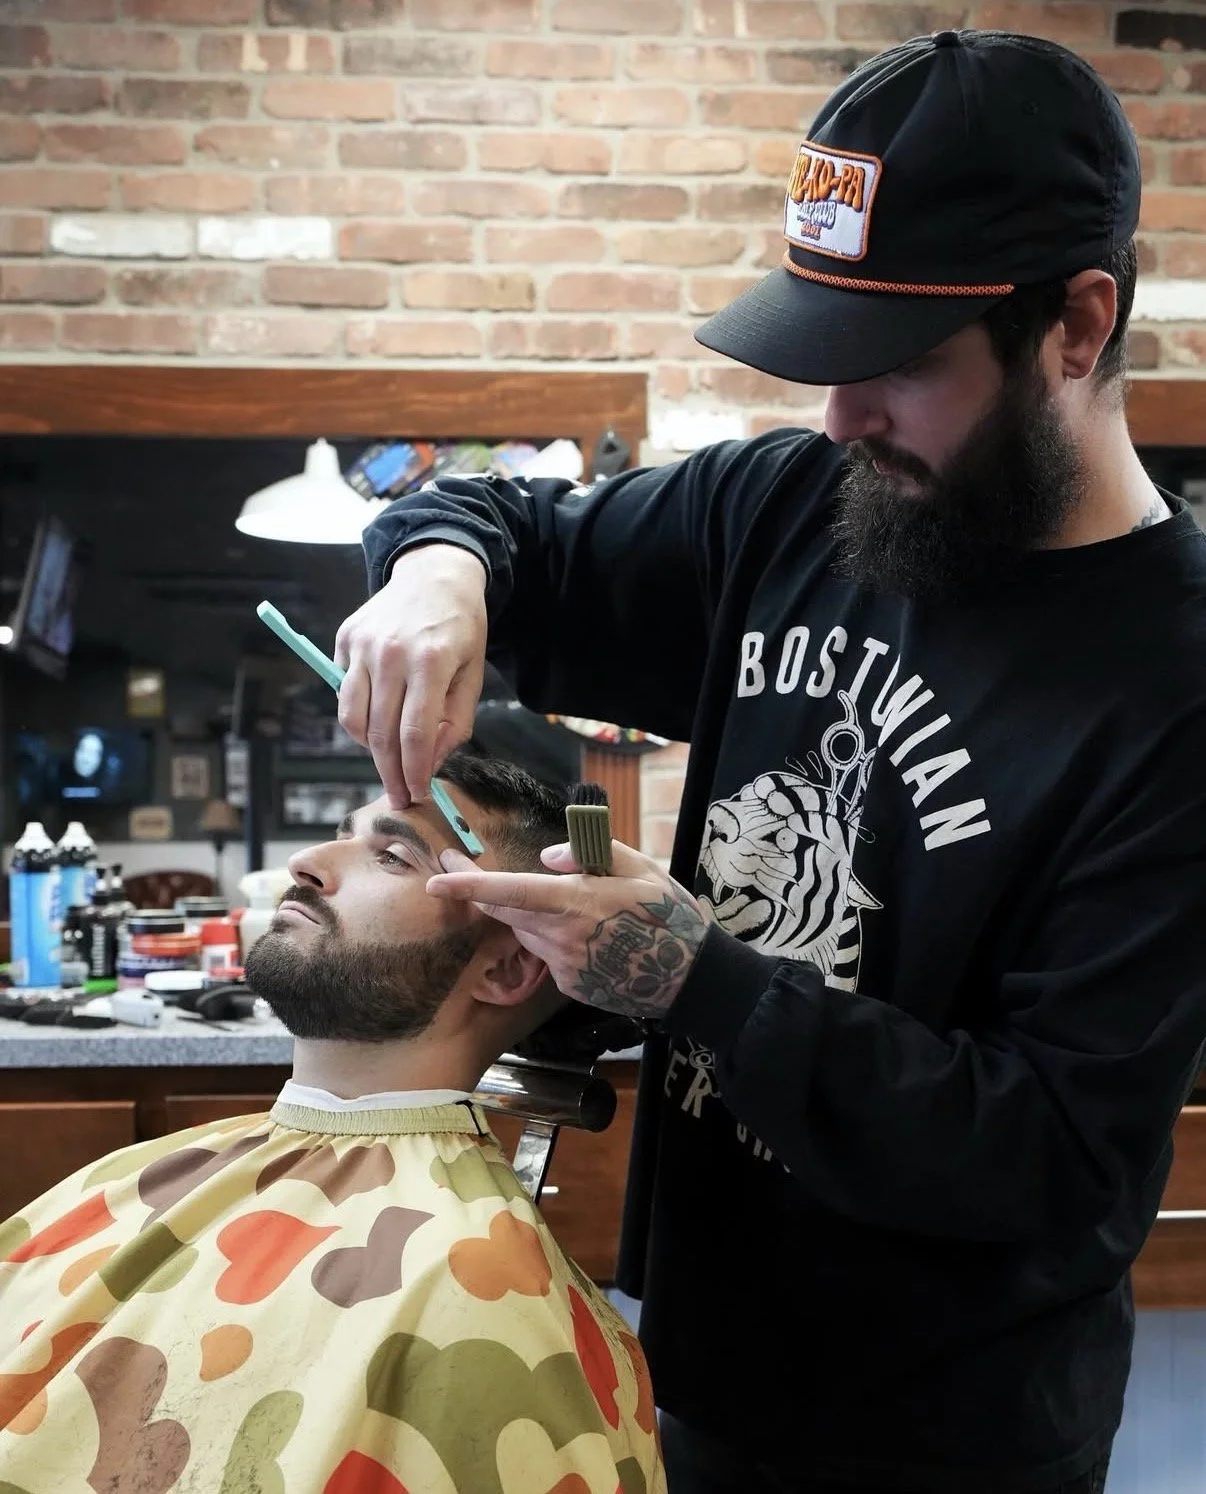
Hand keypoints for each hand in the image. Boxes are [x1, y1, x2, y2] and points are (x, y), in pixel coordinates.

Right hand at [334, 544, 487, 807]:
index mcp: (431, 662)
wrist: (436, 574)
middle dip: (389, 772)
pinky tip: (379, 713)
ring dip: (369, 747)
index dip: (414, 772)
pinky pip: (344, 692)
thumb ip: (454, 722)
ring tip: (388, 754)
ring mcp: (363, 645)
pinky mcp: (346, 638)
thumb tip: (428, 763)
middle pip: (380, 733)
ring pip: (353, 718)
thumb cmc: (460, 628)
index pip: (415, 734)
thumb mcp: (473, 675)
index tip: (416, 794)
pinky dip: (358, 713)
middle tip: (398, 796)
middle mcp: (391, 653)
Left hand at [427, 840, 706, 1021]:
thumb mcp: (641, 868)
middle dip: (477, 890)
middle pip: (506, 911)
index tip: (436, 880)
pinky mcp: (569, 985)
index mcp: (577, 903)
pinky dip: (554, 937)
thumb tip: (546, 857)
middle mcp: (562, 937)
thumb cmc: (669, 914)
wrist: (691, 977)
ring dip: (529, 913)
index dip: (469, 886)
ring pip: (525, 931)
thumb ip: (591, 854)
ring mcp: (564, 966)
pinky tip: (589, 935)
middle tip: (455, 866)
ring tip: (572, 905)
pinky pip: (547, 953)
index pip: (510, 892)